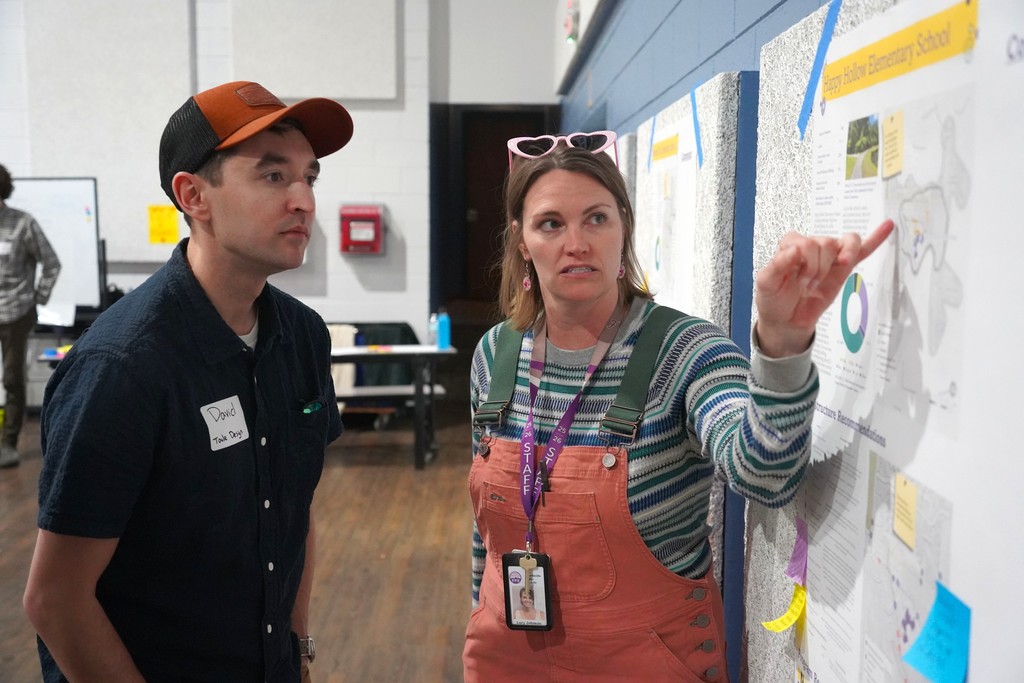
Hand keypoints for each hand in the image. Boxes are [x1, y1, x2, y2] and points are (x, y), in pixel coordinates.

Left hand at [754, 219, 893, 357]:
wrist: (786, 321)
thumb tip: (794, 251)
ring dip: (838, 261)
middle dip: (817, 268)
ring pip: (844, 243)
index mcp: (791, 244)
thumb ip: (776, 266)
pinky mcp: (843, 269)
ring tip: (824, 277)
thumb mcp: (766, 284)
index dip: (803, 263)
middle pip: (826, 243)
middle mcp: (811, 246)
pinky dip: (875, 238)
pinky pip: (862, 250)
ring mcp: (829, 257)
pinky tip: (888, 226)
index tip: (795, 280)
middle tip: (806, 285)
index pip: (805, 242)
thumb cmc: (774, 298)